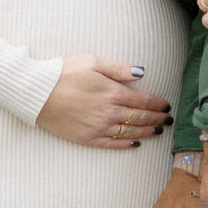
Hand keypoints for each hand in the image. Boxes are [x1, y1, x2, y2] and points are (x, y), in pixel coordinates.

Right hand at [37, 55, 172, 148]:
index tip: (167, 106)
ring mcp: (100, 128)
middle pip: (141, 118)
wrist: (39, 93)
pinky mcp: (88, 138)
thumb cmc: (65, 73)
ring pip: (130, 133)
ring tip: (157, 132)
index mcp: (114, 93)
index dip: (158, 104)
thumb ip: (119, 69)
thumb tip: (142, 72)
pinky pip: (113, 144)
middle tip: (167, 120)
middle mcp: (110, 113)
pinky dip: (126, 145)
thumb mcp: (93, 63)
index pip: (144, 101)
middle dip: (157, 119)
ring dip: (147, 132)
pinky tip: (135, 144)